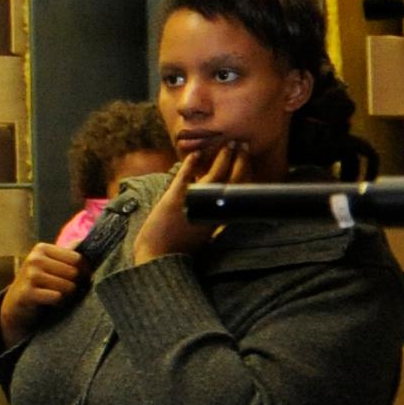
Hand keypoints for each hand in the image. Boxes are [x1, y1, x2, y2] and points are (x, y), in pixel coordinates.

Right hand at [0, 243, 83, 333]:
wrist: (15, 302)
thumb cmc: (38, 282)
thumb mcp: (49, 263)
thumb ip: (67, 253)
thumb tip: (86, 239)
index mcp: (41, 248)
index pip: (77, 258)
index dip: (85, 270)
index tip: (82, 277)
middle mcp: (34, 259)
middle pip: (73, 272)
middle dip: (76, 284)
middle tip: (71, 289)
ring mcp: (30, 276)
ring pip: (67, 286)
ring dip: (68, 295)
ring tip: (61, 295)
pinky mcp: (27, 293)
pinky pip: (57, 297)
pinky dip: (59, 303)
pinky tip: (53, 303)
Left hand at [126, 148, 241, 265]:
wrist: (157, 260)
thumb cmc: (178, 249)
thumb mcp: (201, 233)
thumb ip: (210, 216)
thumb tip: (215, 199)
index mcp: (219, 218)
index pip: (237, 191)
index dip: (244, 172)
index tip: (246, 158)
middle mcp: (210, 210)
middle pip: (232, 180)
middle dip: (239, 160)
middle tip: (241, 144)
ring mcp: (194, 204)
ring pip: (214, 176)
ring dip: (223, 158)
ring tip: (228, 144)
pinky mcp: (175, 201)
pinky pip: (185, 177)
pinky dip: (190, 164)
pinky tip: (196, 153)